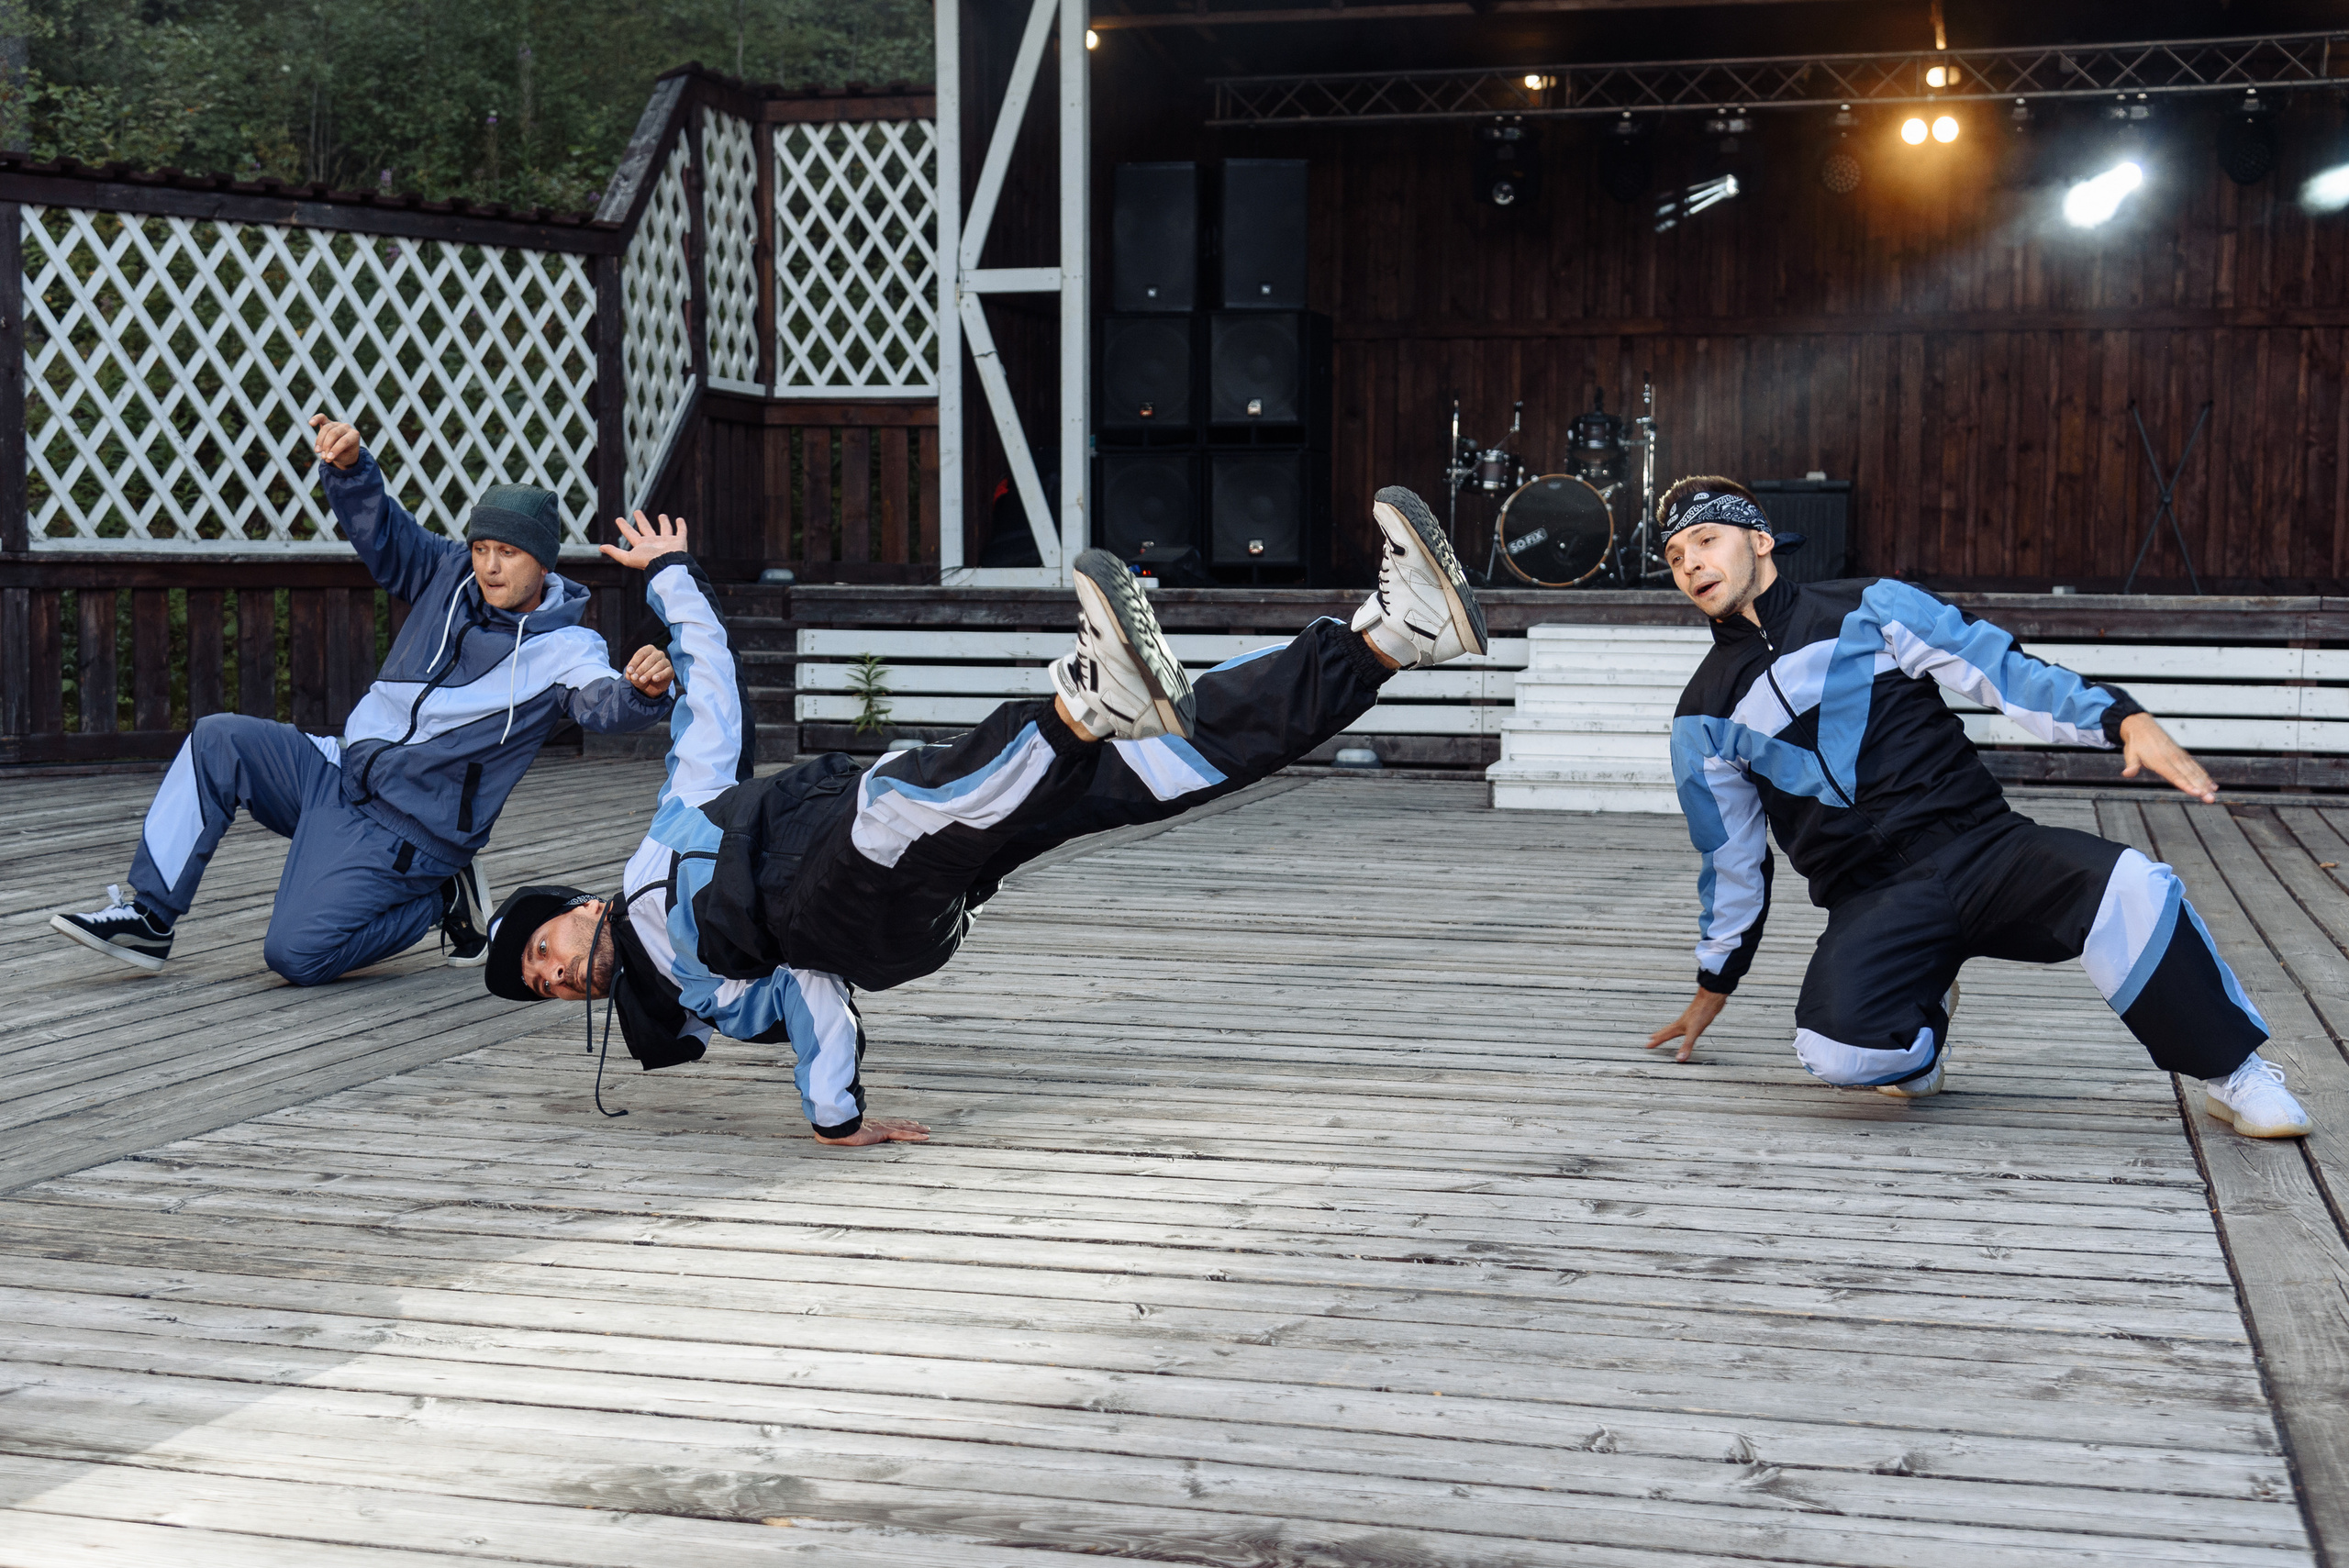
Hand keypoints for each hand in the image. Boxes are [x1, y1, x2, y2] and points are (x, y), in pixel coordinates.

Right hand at [308, 413, 361, 469]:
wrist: (346, 450)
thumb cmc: (345, 454)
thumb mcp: (344, 457)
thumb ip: (335, 455)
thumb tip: (325, 457)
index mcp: (354, 435)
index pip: (344, 441)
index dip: (335, 450)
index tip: (328, 459)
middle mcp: (347, 427)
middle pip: (333, 434)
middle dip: (326, 446)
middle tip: (323, 457)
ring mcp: (337, 424)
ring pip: (326, 429)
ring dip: (320, 441)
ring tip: (317, 452)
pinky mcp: (328, 422)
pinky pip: (322, 418)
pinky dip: (316, 419)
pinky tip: (310, 423)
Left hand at [598, 509, 688, 570]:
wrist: (668, 565)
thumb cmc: (649, 562)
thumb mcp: (628, 558)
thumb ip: (615, 553)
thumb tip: (600, 548)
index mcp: (642, 546)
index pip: (631, 534)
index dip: (624, 527)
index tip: (618, 519)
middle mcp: (654, 543)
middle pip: (646, 529)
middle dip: (641, 520)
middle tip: (637, 511)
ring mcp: (667, 542)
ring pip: (664, 530)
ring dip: (663, 522)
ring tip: (662, 515)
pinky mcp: (679, 542)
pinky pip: (681, 532)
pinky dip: (681, 526)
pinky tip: (680, 520)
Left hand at [625, 645, 672, 696]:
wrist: (651, 686)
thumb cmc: (641, 675)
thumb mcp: (634, 675)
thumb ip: (631, 674)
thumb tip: (630, 674)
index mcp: (648, 650)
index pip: (641, 653)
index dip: (634, 662)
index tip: (629, 671)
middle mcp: (658, 653)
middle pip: (650, 659)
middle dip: (641, 669)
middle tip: (635, 677)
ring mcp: (665, 661)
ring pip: (658, 665)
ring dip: (649, 673)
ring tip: (642, 680)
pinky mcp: (670, 670)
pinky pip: (666, 671)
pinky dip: (660, 675)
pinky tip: (654, 679)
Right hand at [814, 1116, 930, 1146]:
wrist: (834, 1129)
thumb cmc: (835, 1132)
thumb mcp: (842, 1133)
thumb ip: (842, 1133)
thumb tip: (829, 1137)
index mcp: (870, 1125)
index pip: (888, 1124)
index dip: (898, 1124)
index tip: (907, 1123)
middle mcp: (878, 1125)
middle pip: (899, 1124)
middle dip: (911, 1125)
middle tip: (922, 1126)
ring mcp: (882, 1128)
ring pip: (904, 1129)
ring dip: (917, 1130)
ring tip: (927, 1131)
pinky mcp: (884, 1132)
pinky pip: (903, 1134)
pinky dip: (915, 1135)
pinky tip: (925, 1137)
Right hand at [1646, 988, 1727, 1063]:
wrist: (1710, 999)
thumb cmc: (1702, 1012)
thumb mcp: (1694, 1032)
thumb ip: (1686, 1046)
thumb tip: (1679, 1059)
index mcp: (1679, 1027)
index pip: (1665, 1036)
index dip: (1656, 1042)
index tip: (1647, 1045)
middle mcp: (1681, 1023)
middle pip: (1667, 1030)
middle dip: (1659, 1035)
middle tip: (1651, 1037)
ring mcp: (1688, 1019)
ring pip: (1674, 1026)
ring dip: (1668, 1030)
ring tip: (1665, 1032)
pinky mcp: (1696, 1017)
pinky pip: (1685, 1025)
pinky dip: (1681, 1027)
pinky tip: (1686, 1026)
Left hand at [2119, 712, 2216, 803]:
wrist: (2142, 725)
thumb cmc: (2136, 742)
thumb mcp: (2130, 753)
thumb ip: (2131, 765)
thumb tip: (2127, 774)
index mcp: (2159, 760)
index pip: (2175, 776)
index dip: (2186, 785)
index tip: (2197, 793)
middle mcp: (2172, 758)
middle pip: (2189, 776)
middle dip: (2201, 788)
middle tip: (2211, 799)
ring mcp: (2179, 756)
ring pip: (2195, 772)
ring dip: (2206, 783)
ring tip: (2214, 794)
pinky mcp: (2182, 755)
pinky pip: (2195, 766)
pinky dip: (2204, 775)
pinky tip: (2212, 785)